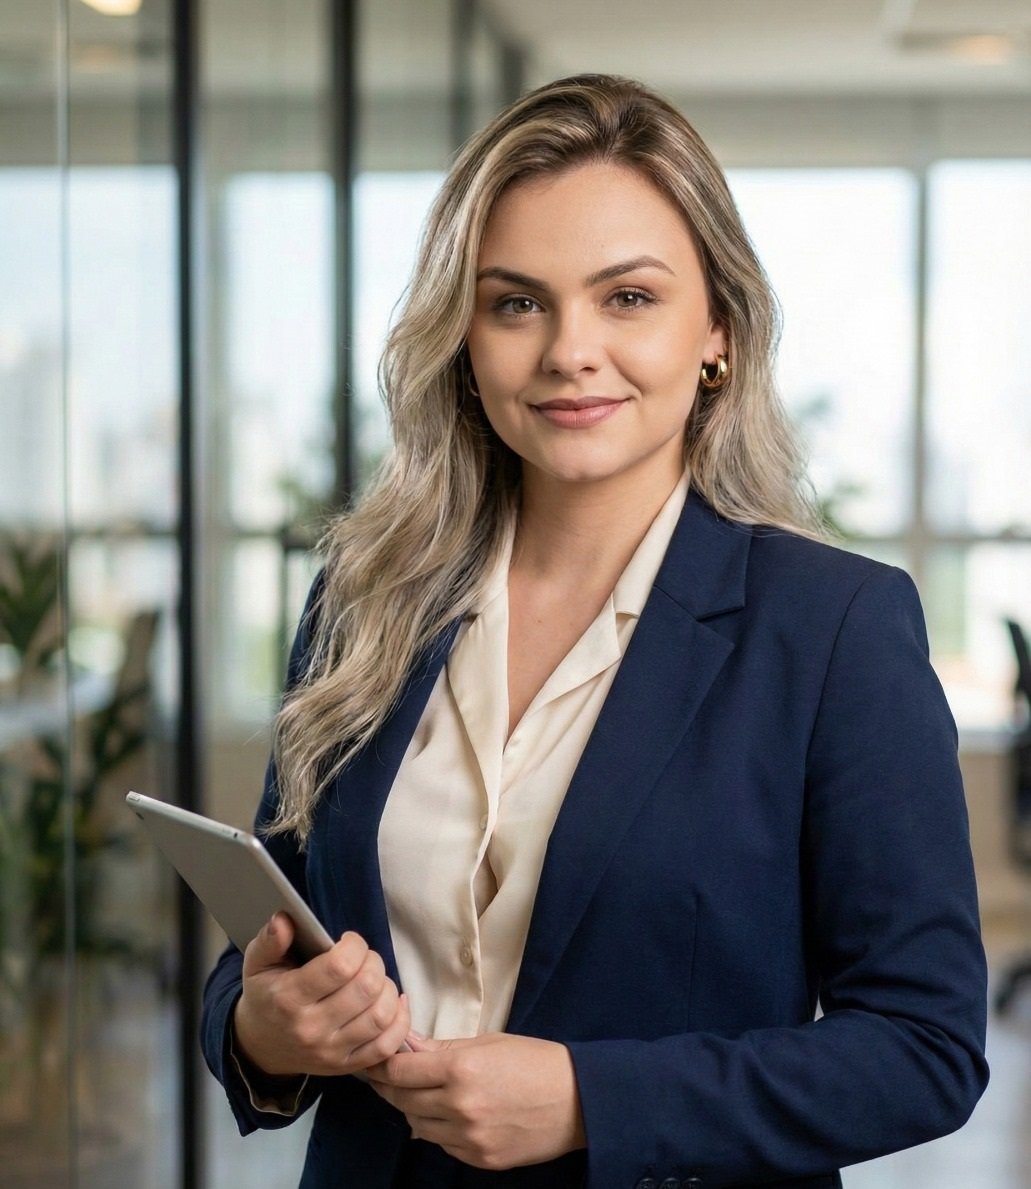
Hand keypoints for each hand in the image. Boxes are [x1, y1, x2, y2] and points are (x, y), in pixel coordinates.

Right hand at [233, 912, 410, 1077]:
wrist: (261, 1047)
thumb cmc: (266, 996)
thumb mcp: (258, 964)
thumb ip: (270, 940)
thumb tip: (285, 919)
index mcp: (289, 999)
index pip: (339, 966)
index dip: (355, 945)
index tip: (348, 940)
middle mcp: (311, 1029)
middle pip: (366, 988)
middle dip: (374, 962)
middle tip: (364, 958)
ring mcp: (332, 1051)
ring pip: (381, 1016)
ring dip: (388, 988)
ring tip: (375, 979)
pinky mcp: (347, 1066)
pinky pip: (387, 1045)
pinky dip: (399, 1020)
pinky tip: (392, 1002)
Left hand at [367, 1032, 585, 1169]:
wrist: (577, 1101)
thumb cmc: (534, 1061)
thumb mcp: (489, 1043)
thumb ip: (444, 1048)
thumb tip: (408, 1044)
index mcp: (460, 1070)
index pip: (400, 1071)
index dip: (382, 1064)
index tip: (374, 1058)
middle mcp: (459, 1107)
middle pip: (402, 1100)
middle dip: (389, 1086)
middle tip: (383, 1075)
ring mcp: (468, 1138)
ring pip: (418, 1126)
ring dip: (412, 1109)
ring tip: (416, 1093)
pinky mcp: (479, 1160)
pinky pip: (443, 1144)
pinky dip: (437, 1128)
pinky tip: (445, 1114)